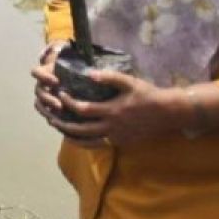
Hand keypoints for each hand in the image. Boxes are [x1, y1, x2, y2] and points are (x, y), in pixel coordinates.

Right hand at [32, 40, 74, 130]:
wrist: (82, 73)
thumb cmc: (77, 62)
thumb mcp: (72, 55)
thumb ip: (66, 53)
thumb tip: (60, 54)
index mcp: (46, 71)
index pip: (36, 72)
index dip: (43, 77)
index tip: (56, 81)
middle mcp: (44, 84)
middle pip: (38, 91)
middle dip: (47, 98)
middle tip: (60, 105)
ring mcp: (47, 95)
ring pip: (40, 104)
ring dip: (48, 110)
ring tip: (60, 117)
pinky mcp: (52, 106)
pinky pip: (47, 113)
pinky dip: (51, 118)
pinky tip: (59, 123)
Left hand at [54, 70, 185, 145]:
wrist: (168, 113)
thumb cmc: (147, 94)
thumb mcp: (129, 82)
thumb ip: (108, 77)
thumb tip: (88, 74)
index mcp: (112, 111)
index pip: (83, 109)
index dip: (68, 103)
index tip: (59, 95)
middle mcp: (112, 127)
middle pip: (81, 130)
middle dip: (63, 124)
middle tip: (50, 117)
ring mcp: (116, 137)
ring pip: (89, 142)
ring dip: (71, 136)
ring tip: (59, 130)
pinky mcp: (121, 143)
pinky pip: (99, 145)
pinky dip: (86, 143)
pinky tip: (78, 138)